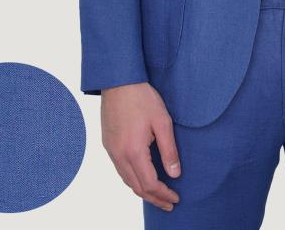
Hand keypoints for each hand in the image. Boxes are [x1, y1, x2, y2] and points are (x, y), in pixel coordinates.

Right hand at [101, 82, 180, 211]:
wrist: (118, 81)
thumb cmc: (142, 98)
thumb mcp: (162, 121)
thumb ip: (169, 150)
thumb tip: (175, 174)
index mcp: (134, 151)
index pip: (150, 184)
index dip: (163, 194)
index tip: (176, 198)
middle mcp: (119, 155)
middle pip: (136, 187)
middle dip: (154, 198)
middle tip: (169, 203)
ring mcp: (111, 150)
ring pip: (126, 180)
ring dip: (142, 190)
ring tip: (157, 194)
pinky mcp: (108, 144)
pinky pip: (120, 169)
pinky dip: (132, 179)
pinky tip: (142, 176)